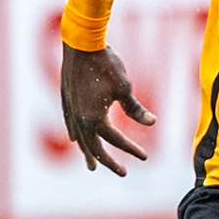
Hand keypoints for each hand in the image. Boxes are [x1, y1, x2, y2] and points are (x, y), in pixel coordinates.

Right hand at [59, 43, 155, 174]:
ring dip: (88, 153)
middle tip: (122, 173)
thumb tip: (152, 123)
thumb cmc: (106, 65)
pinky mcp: (66, 100)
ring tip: (92, 166)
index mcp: (94, 118)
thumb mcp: (125, 89)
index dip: (132, 149)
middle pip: (94, 147)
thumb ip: (136, 109)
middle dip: (108, 162)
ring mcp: (70, 110)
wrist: (81, 45)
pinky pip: (70, 125)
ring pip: (80, 138)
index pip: (116, 140)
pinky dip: (76, 135)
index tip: (145, 157)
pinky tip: (76, 140)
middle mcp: (79, 119)